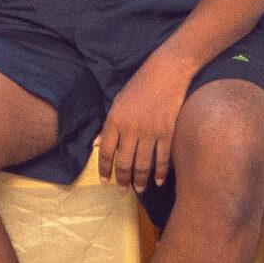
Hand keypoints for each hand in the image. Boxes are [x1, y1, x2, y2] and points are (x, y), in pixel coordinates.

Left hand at [97, 57, 192, 191]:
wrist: (167, 71)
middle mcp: (130, 129)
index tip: (105, 181)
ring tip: (140, 189)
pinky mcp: (167, 132)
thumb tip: (96, 144)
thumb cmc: (140, 85)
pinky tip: (158, 181)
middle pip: (124, 162)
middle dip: (123, 180)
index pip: (105, 151)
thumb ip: (108, 125)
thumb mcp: (118, 101)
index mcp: (114, 120)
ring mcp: (150, 132)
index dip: (104, 169)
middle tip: (123, 190)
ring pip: (142, 164)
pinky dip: (160, 172)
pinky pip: (162, 158)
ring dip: (140, 180)